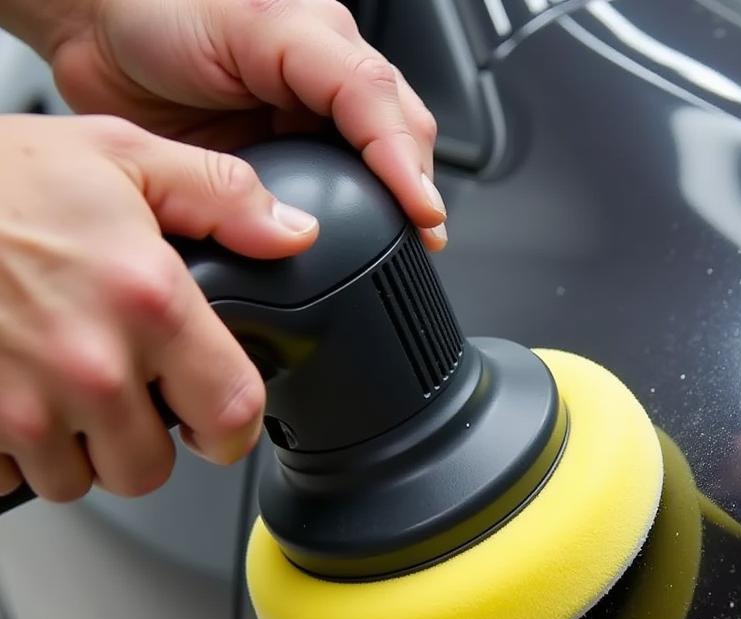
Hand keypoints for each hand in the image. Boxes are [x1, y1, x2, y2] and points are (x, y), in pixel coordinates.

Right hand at [0, 113, 318, 500]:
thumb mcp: (118, 156)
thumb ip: (219, 196)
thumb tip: (292, 233)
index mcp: (147, 302)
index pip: (231, 415)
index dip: (230, 430)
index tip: (215, 424)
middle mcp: (90, 366)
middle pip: (149, 469)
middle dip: (142, 443)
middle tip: (122, 399)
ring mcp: (21, 405)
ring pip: (77, 482)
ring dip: (75, 452)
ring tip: (58, 391)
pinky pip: (6, 479)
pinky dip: (11, 454)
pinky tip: (10, 400)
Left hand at [47, 0, 446, 250]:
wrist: (95, 28)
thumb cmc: (158, 8)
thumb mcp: (257, 25)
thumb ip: (331, 80)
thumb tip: (364, 155)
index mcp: (322, 41)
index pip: (387, 106)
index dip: (409, 163)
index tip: (422, 215)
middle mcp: (324, 84)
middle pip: (399, 137)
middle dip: (417, 188)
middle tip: (422, 240)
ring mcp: (303, 124)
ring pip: (374, 168)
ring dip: (394, 207)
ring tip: (406, 249)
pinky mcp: (278, 160)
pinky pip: (326, 195)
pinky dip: (348, 221)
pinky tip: (356, 244)